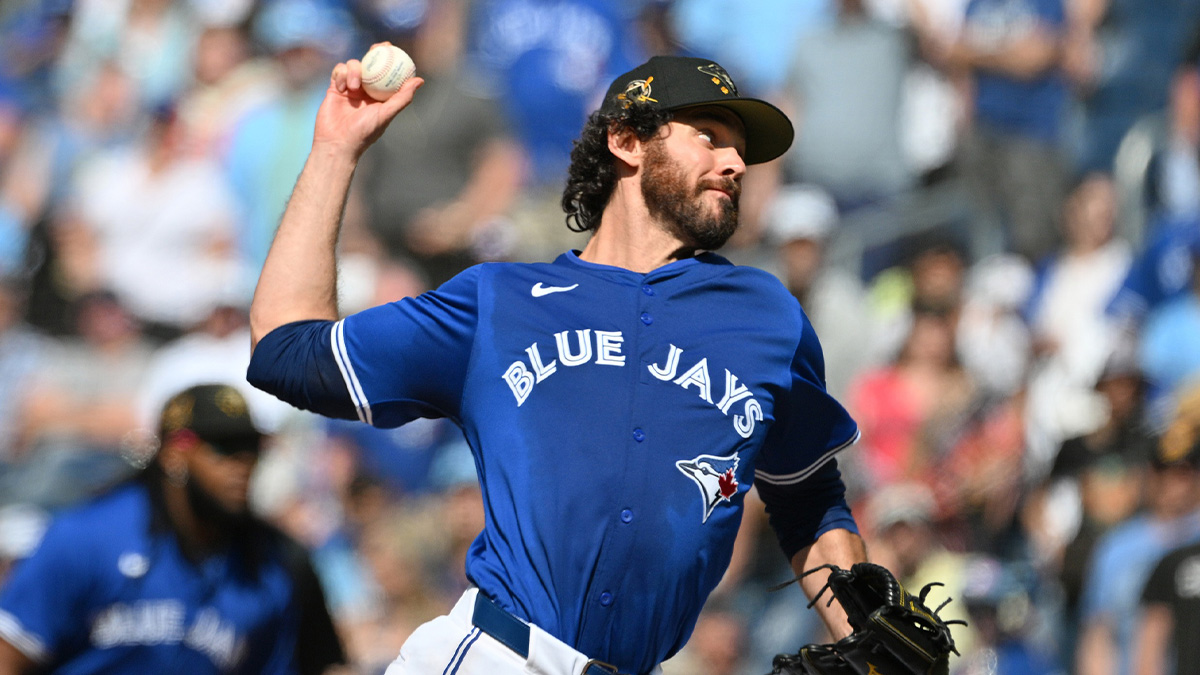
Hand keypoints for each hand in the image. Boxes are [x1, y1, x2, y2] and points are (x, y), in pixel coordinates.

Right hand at [316, 42, 424, 158]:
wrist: (337, 142)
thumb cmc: (364, 132)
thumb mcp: (386, 114)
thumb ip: (402, 98)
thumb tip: (420, 80)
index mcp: (380, 96)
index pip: (387, 73)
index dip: (391, 59)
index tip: (394, 49)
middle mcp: (366, 90)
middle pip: (370, 64)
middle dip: (374, 52)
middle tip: (378, 47)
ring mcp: (350, 88)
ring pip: (353, 66)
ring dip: (353, 71)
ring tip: (354, 87)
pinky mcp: (335, 87)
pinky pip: (338, 71)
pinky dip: (341, 75)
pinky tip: (342, 87)